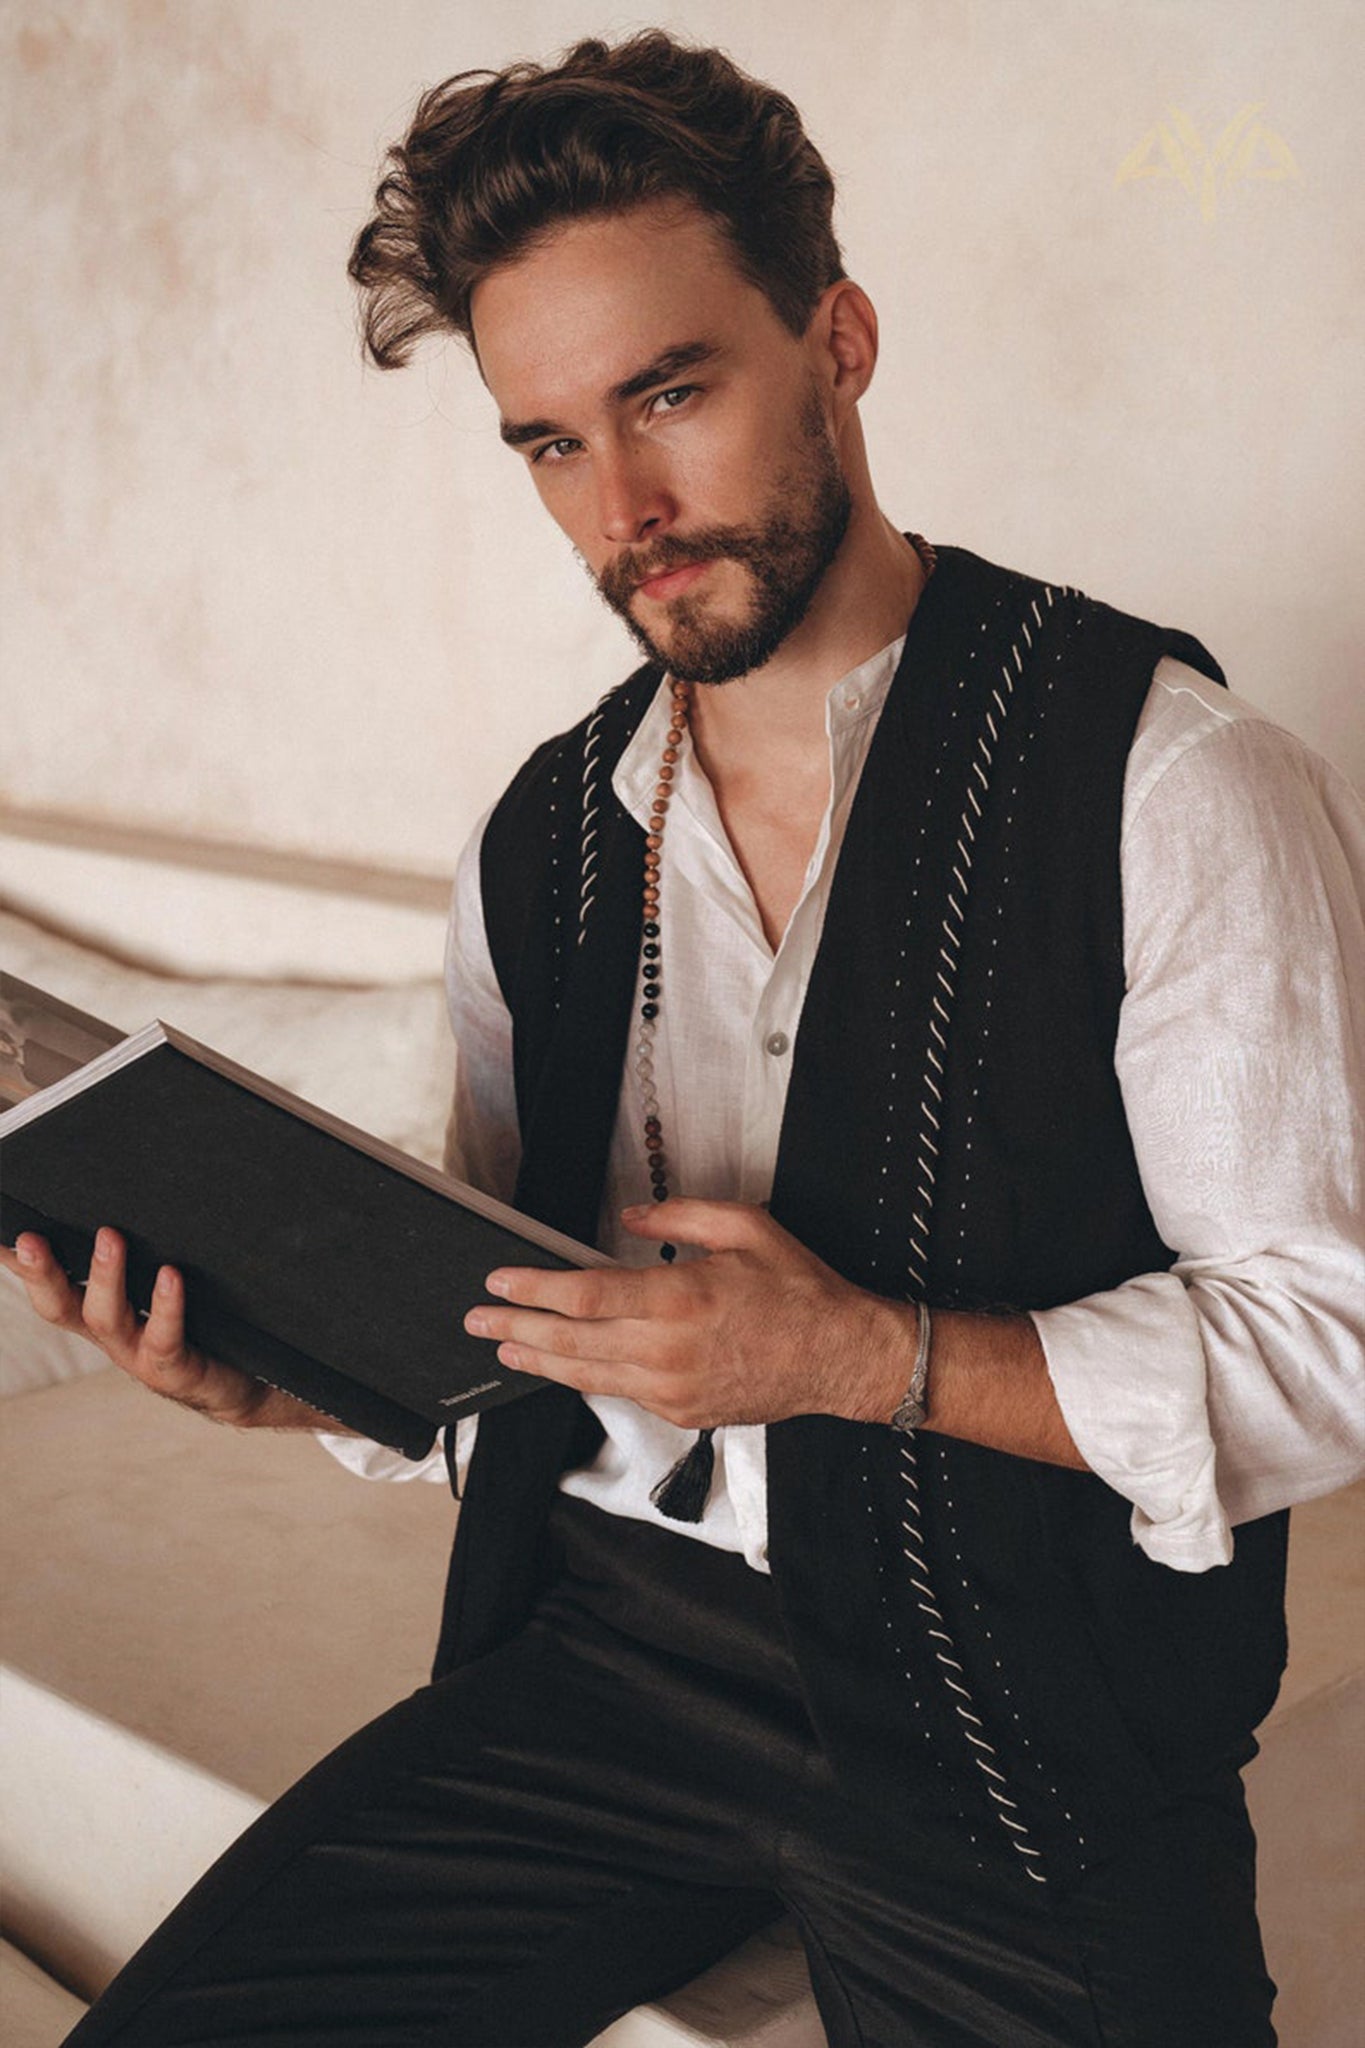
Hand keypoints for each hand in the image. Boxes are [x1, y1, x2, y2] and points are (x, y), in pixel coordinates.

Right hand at [0, 1227, 336, 1430]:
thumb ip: (141, 1244)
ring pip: (106, 1318)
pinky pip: (165, 1339)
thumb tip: (127, 1180)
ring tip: (109, 1236)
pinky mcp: (176, 1371)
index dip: (14, 1259)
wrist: (249, 1381)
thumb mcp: (165, 1278)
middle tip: (26, 1237)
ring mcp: (137, 1354)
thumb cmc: (204, 1320)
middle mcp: (108, 1331)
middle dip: (38, 1270)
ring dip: (105, 1276)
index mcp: (96, 1305)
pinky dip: (166, 1307)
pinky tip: (170, 1276)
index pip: (45, 1277)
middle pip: (57, 1302)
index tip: (2, 1230)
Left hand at [463, 1198, 913, 1428]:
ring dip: (540, 1361)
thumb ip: (682, 1215)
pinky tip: (566, 1365)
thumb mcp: (746, 1227)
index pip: (583, 1295)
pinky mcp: (681, 1412)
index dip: (533, 1289)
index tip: (500, 1281)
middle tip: (478, 1320)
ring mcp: (671, 1388)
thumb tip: (633, 1216)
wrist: (841, 1358)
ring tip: (504, 1348)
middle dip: (516, 1329)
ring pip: (586, 1376)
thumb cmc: (799, 1292)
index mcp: (678, 1299)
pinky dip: (587, 1377)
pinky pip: (620, 1393)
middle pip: (570, 1341)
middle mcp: (666, 1350)